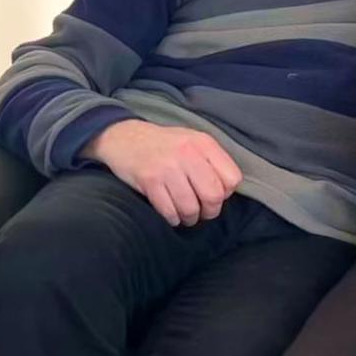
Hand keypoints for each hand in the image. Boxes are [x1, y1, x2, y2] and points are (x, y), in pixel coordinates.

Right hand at [83, 119, 242, 225]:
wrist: (123, 137)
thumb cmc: (163, 144)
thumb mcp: (192, 141)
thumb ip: (211, 161)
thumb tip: (227, 191)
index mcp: (203, 143)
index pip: (232, 178)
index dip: (226, 193)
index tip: (214, 194)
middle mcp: (188, 153)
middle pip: (214, 196)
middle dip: (209, 211)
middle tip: (201, 212)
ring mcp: (167, 167)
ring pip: (191, 208)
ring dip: (189, 218)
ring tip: (185, 215)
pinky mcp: (149, 180)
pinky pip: (169, 211)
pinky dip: (172, 218)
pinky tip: (171, 214)